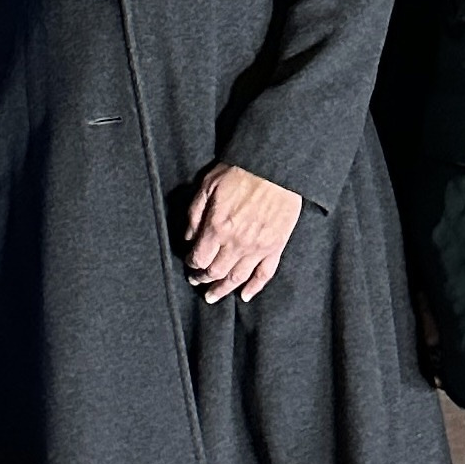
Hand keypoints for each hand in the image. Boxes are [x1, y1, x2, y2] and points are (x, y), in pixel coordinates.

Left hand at [185, 162, 301, 303]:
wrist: (275, 167)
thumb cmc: (240, 172)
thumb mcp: (207, 185)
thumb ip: (194, 214)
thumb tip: (189, 238)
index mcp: (217, 227)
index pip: (199, 258)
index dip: (191, 264)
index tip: (189, 264)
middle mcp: (237, 242)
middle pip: (216, 272)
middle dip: (203, 279)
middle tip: (197, 281)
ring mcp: (258, 247)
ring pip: (237, 278)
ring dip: (223, 290)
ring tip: (213, 296)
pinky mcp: (276, 246)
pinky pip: (265, 274)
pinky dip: (254, 288)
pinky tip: (245, 295)